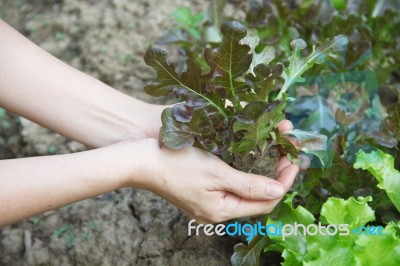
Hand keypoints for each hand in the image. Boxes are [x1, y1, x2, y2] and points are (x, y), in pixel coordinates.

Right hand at [132, 120, 300, 223]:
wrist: (141, 159)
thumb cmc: (176, 164)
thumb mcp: (216, 173)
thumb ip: (248, 184)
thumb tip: (278, 191)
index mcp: (221, 211)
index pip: (264, 203)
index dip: (282, 183)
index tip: (294, 161)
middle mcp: (217, 210)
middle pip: (255, 196)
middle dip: (274, 174)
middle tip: (287, 152)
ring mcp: (209, 200)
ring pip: (245, 188)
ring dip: (261, 169)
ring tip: (275, 150)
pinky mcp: (203, 189)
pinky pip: (232, 182)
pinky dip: (245, 168)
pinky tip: (252, 154)